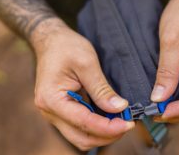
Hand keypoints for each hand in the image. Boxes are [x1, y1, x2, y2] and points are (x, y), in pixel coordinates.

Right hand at [31, 20, 134, 150]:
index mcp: (52, 99)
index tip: (128, 124)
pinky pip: (79, 127)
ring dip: (102, 133)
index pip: (83, 122)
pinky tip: (110, 118)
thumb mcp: (87, 63)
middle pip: (81, 138)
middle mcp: (49, 111)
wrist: (51, 40)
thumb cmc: (66, 47)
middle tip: (128, 124)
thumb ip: (101, 89)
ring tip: (121, 121)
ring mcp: (54, 112)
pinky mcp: (61, 110)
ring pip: (80, 136)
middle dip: (106, 135)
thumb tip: (119, 108)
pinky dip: (96, 126)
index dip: (108, 127)